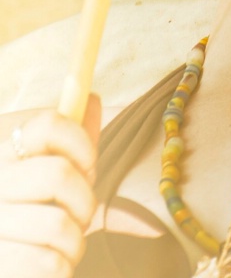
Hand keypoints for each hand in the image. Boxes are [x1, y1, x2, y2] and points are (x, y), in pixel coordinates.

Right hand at [0, 97, 99, 276]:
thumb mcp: (37, 166)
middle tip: (80, 214)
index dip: (81, 143)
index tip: (88, 165)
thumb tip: (91, 101)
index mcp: (2, 149)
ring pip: (58, 225)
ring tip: (64, 243)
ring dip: (74, 241)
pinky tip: (49, 263)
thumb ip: (68, 138)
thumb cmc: (23, 208)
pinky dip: (61, 268)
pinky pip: (49, 265)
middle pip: (59, 175)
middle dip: (84, 200)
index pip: (49, 124)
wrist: (4, 254)